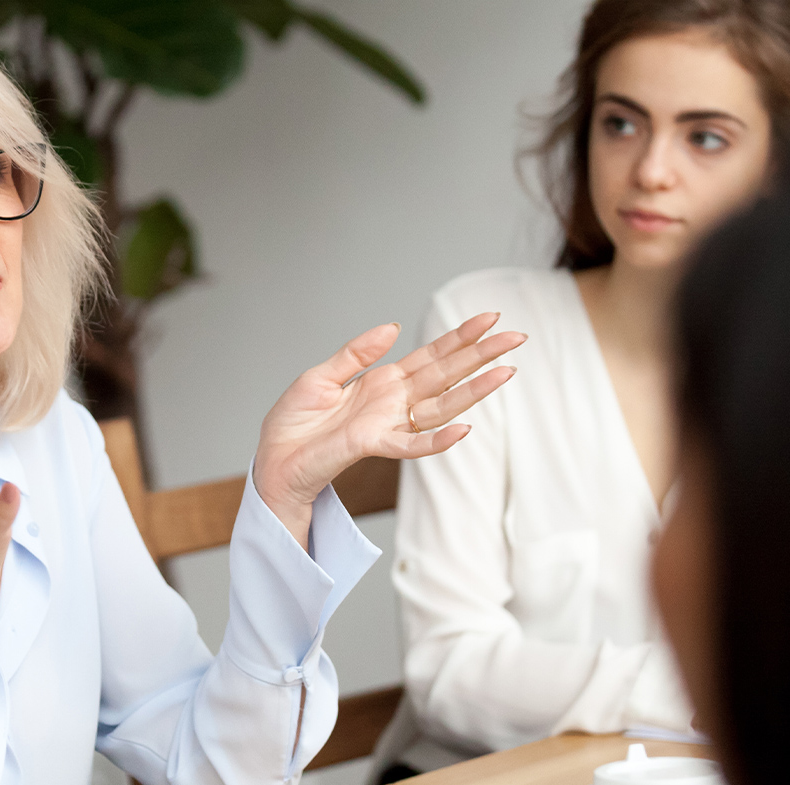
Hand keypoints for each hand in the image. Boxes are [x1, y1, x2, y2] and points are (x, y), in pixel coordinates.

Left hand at [253, 313, 525, 541]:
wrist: (273, 461)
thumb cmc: (293, 425)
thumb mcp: (321, 377)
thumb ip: (356, 353)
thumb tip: (392, 327)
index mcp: (382, 382)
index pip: (431, 356)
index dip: (460, 337)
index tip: (490, 318)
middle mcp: (393, 403)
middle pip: (446, 375)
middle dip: (481, 355)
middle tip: (516, 337)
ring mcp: (387, 425)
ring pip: (441, 407)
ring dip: (474, 391)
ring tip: (507, 372)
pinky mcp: (373, 445)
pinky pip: (412, 445)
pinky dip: (438, 439)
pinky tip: (464, 428)